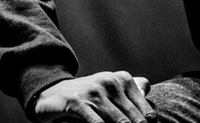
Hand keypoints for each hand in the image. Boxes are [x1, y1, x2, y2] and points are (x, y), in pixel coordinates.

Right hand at [34, 71, 154, 121]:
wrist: (51, 93)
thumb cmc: (86, 97)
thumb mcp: (109, 90)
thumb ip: (130, 90)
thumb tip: (147, 88)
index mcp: (123, 80)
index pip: (147, 113)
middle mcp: (111, 82)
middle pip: (136, 120)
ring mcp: (94, 91)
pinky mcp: (78, 102)